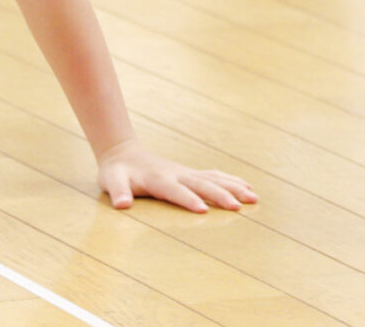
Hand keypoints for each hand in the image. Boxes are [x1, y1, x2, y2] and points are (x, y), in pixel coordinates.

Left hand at [94, 141, 255, 212]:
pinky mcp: (190, 174)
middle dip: (220, 195)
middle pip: (202, 184)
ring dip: (233, 187)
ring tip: (254, 198)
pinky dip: (231, 180)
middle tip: (238, 207)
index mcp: (158, 179)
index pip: (175, 191)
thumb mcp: (110, 181)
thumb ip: (117, 192)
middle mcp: (177, 174)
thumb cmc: (116, 173)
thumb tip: (122, 204)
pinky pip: (215, 176)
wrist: (124, 153)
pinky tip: (246, 187)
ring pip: (214, 179)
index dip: (188, 200)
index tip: (203, 210)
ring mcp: (186, 172)